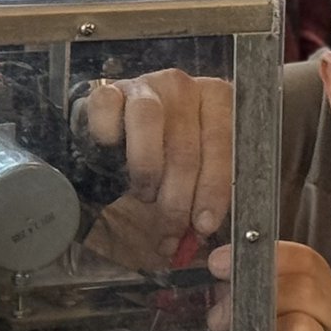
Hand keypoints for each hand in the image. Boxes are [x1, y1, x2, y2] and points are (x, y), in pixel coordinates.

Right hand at [77, 68, 233, 267]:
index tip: (204, 224)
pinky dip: (107, 134)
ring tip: (146, 194)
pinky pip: (107, 107)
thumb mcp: (200, 175)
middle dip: (177, 198)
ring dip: (146, 170)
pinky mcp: (110, 90)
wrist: (127, 132)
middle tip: (171, 228)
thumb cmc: (171, 155)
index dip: (213, 190)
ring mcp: (146, 85)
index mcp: (218, 99)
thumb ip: (208, 203)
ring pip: (147, 121)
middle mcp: (185, 86)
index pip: (223, 143)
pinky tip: (113, 153)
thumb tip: (209, 245)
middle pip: (184, 145)